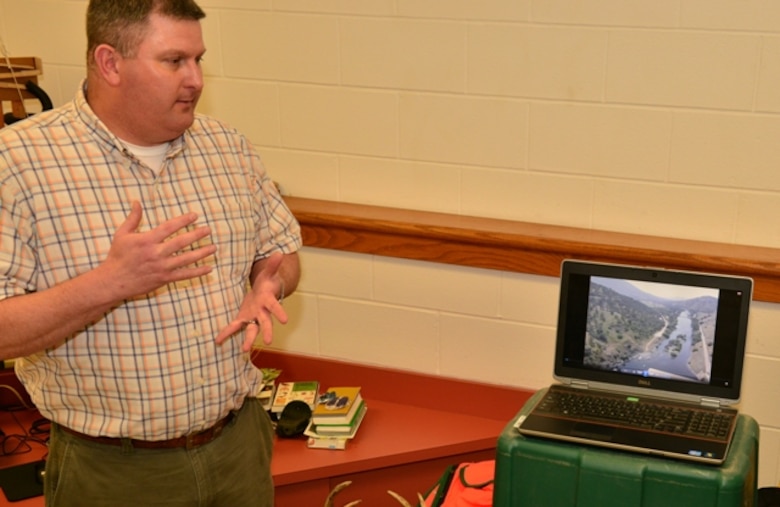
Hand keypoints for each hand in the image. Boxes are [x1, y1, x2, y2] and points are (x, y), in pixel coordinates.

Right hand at [101, 201, 215, 298]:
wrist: (113, 281)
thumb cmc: (117, 256)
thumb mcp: (122, 235)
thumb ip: (133, 218)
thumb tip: (137, 202)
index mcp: (147, 240)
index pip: (169, 227)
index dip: (183, 220)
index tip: (195, 215)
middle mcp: (156, 253)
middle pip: (181, 242)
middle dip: (196, 235)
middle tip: (209, 230)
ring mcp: (161, 267)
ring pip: (186, 259)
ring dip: (201, 253)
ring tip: (214, 247)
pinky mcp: (164, 279)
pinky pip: (184, 275)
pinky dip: (197, 272)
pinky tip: (209, 268)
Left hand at [216, 252, 287, 351]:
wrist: (265, 292)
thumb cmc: (268, 282)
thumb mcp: (269, 273)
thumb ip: (273, 265)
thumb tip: (279, 253)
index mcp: (269, 301)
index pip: (275, 306)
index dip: (280, 312)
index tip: (285, 320)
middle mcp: (263, 312)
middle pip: (266, 323)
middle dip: (267, 331)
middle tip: (268, 341)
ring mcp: (253, 318)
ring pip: (252, 330)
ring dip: (248, 339)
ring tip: (244, 349)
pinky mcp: (244, 319)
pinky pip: (235, 327)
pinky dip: (227, 333)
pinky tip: (218, 341)